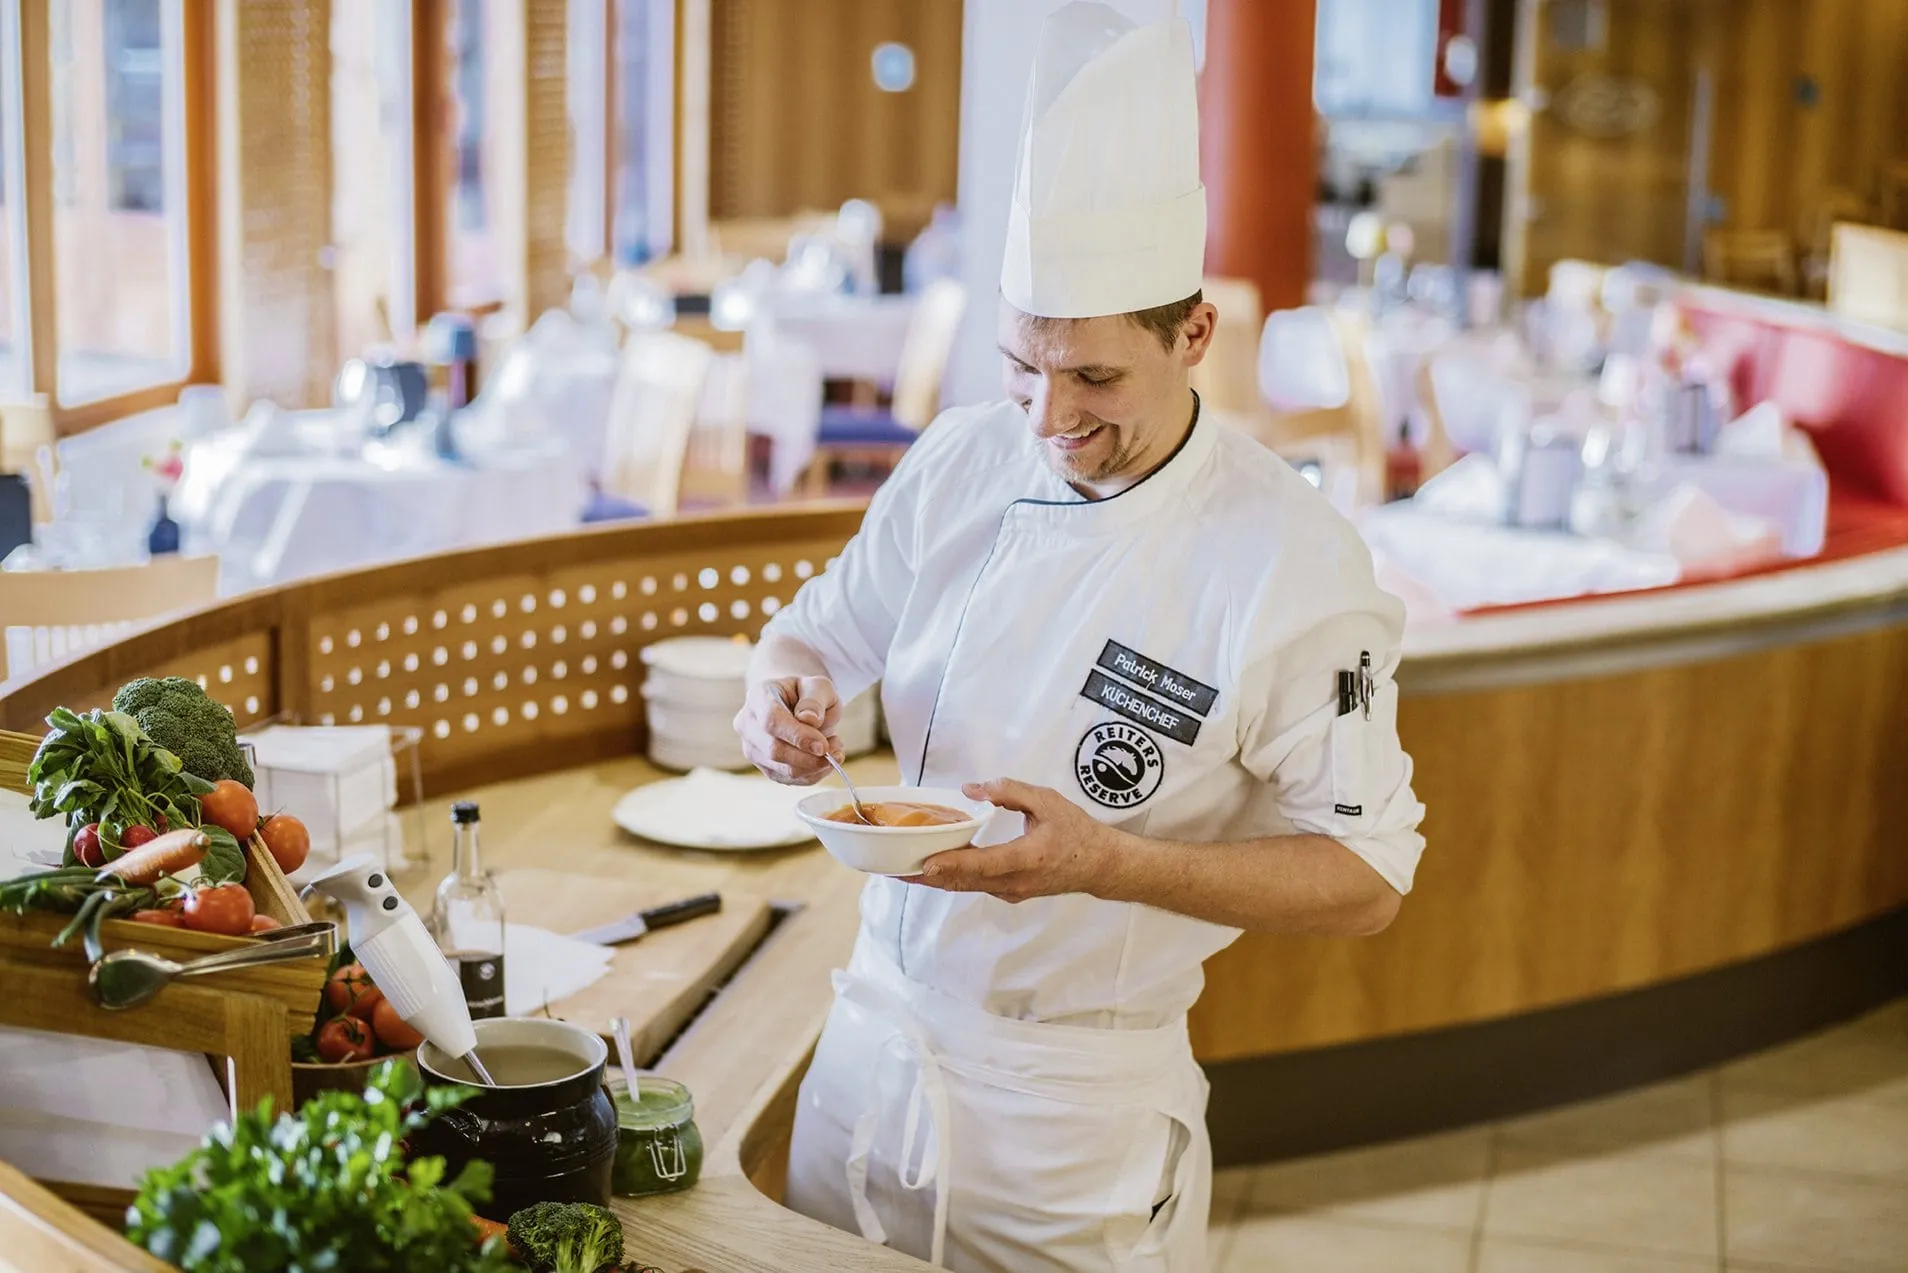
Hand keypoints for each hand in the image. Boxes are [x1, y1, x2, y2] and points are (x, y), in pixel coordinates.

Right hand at [733, 676, 841, 784]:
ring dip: (815, 766)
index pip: (771, 720)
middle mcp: (747, 724)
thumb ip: (815, 699)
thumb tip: (809, 720)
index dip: (798, 735)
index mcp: (758, 696)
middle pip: (774, 749)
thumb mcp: (819, 686)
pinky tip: (825, 759)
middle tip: (835, 749)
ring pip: (783, 769)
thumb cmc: (809, 694)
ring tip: (834, 749)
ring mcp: (752, 748)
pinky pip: (790, 780)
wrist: (799, 706)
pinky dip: (813, 774)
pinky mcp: (764, 767)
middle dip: (809, 756)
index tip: (823, 745)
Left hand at [910, 779, 1123, 903]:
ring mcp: (1011, 892)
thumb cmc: (1077, 832)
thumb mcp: (1048, 801)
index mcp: (1027, 858)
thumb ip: (1010, 791)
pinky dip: (951, 877)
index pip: (982, 864)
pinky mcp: (1008, 893)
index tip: (923, 864)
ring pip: (965, 886)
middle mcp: (1015, 882)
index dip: (951, 865)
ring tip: (902, 869)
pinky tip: (932, 866)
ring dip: (934, 879)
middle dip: (926, 876)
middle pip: (963, 881)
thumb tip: (972, 789)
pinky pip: (974, 886)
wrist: (1099, 865)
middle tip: (893, 869)